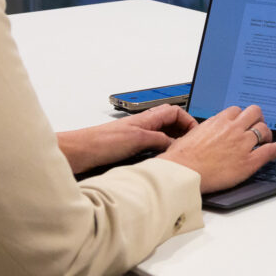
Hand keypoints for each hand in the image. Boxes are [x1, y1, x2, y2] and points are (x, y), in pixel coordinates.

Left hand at [57, 104, 197, 174]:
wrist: (77, 152)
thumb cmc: (101, 142)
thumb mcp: (139, 139)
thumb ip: (160, 140)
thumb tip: (176, 145)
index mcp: (147, 118)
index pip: (176, 112)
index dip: (189, 121)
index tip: (197, 134)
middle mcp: (142, 126)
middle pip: (170, 123)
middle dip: (182, 133)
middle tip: (191, 146)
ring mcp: (134, 137)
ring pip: (160, 137)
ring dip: (170, 144)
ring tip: (177, 156)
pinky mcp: (127, 149)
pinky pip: (150, 148)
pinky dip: (158, 154)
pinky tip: (158, 163)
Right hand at [158, 104, 275, 192]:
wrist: (182, 173)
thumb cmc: (181, 158)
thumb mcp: (191, 134)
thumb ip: (205, 129)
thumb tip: (206, 130)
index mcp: (218, 121)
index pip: (237, 110)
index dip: (242, 116)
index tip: (243, 120)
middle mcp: (233, 129)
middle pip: (255, 113)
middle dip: (258, 118)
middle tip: (258, 126)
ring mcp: (242, 144)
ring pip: (264, 130)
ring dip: (267, 133)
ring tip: (266, 139)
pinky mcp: (248, 161)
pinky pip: (269, 151)